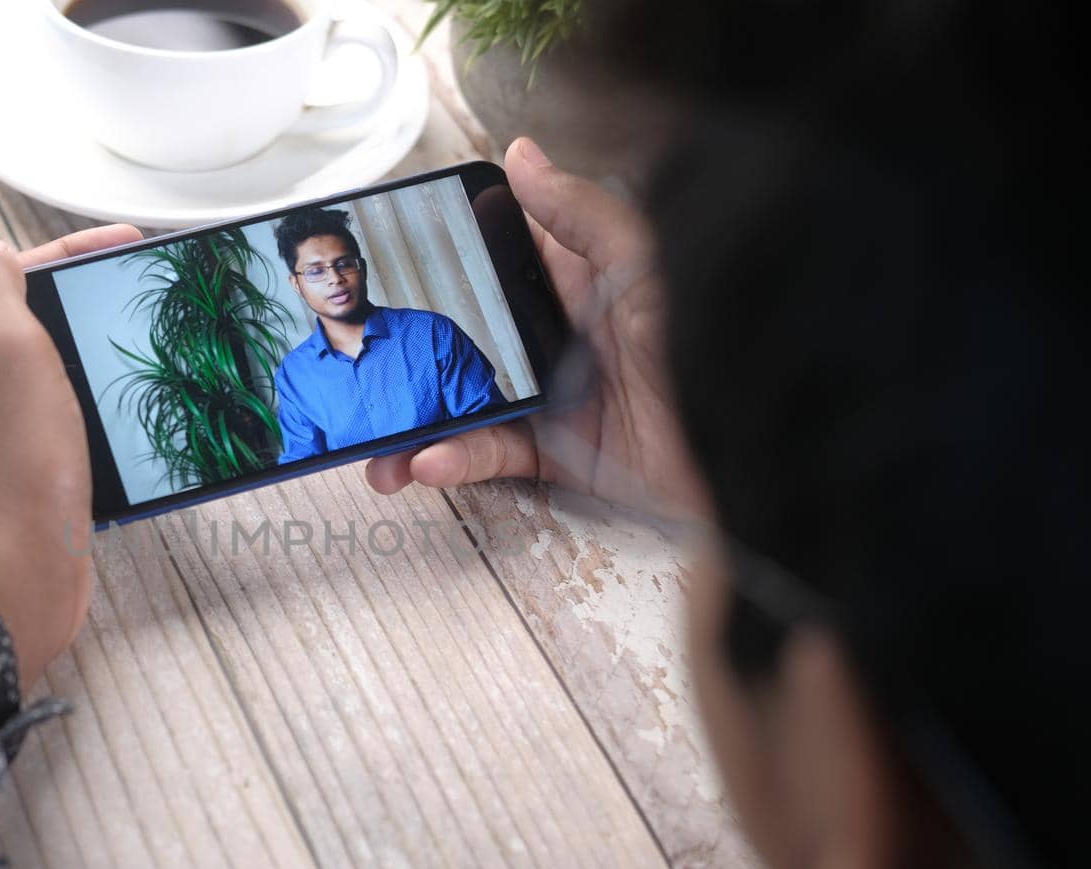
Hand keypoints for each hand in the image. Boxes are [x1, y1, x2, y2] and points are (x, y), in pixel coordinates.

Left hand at [0, 225, 140, 682]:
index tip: (133, 244)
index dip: (70, 252)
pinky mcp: (20, 477)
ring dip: (95, 361)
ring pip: (48, 376)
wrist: (9, 581)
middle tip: (145, 299)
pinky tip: (129, 416)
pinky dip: (95, 414)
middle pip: (27, 322)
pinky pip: (61, 426)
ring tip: (147, 354)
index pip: (4, 274)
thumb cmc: (5, 464)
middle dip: (85, 305)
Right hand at [365, 137, 706, 518]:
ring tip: (379, 445)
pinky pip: (494, 455)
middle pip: (469, 339)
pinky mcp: (560, 457)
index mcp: (584, 283)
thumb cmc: (713, 347)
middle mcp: (562, 338)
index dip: (451, 262)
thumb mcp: (648, 266)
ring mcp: (556, 399)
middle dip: (415, 357)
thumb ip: (583, 214)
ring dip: (417, 424)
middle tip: (366, 365)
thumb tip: (523, 156)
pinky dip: (456, 460)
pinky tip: (427, 461)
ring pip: (467, 404)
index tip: (396, 267)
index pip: (505, 258)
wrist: (753, 454)